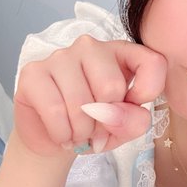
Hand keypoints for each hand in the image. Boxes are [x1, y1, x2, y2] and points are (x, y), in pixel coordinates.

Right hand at [14, 36, 166, 157]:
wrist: (55, 139)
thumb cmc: (95, 126)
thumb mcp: (125, 128)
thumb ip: (134, 120)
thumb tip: (113, 114)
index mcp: (122, 54)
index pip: (152, 61)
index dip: (148, 92)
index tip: (132, 106)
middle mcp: (92, 48)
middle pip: (111, 86)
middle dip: (106, 120)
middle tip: (97, 127)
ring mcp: (61, 56)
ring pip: (81, 102)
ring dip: (83, 131)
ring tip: (79, 134)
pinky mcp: (34, 72)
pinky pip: (55, 110)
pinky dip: (63, 134)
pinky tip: (62, 134)